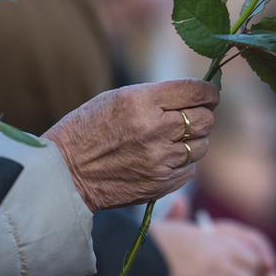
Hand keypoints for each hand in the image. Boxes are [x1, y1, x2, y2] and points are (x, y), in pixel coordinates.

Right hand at [42, 79, 218, 212]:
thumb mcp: (116, 98)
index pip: (195, 91)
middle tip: (194, 115)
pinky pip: (190, 169)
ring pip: (202, 145)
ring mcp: (159, 160)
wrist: (65, 174)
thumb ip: (157, 96)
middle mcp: (155, 129)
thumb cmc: (87, 130)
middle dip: (204, 115)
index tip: (210, 94)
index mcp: (141, 101)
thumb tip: (197, 96)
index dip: (209, 91)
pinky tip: (165, 158)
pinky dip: (184, 163)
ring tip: (174, 139)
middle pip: (205, 119)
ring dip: (194, 140)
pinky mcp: (160, 184)